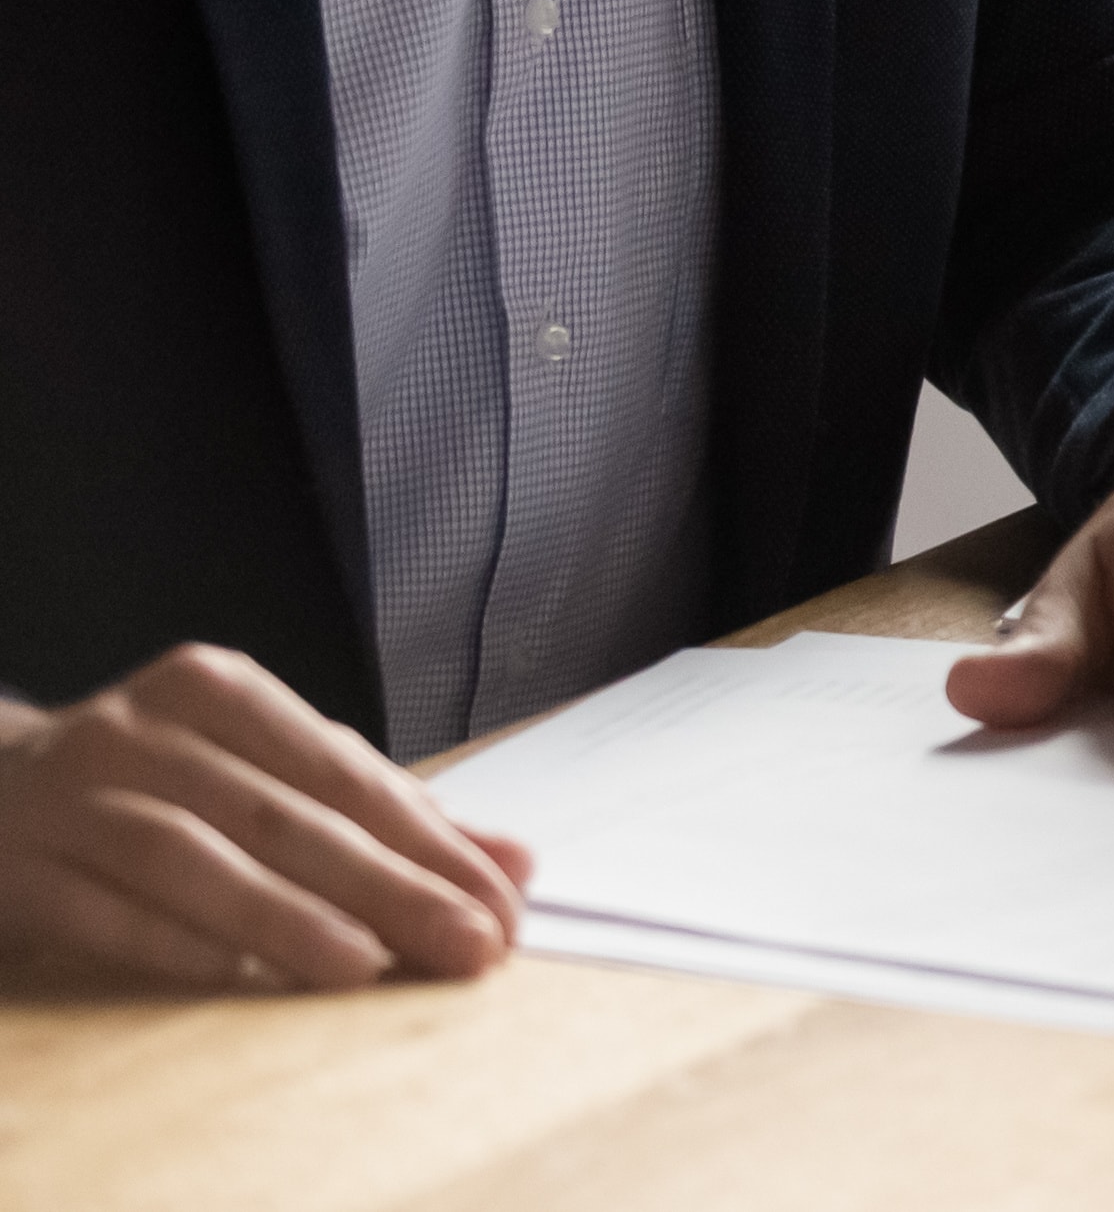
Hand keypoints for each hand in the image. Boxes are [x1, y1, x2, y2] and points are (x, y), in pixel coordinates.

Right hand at [0, 644, 533, 990]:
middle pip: (285, 815)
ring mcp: (70, 798)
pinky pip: (101, 907)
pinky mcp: (14, 867)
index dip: (431, 841)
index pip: (346, 772)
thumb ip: (380, 816)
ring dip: (285, 914)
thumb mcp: (259, 775)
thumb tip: (511, 864)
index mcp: (217, 693)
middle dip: (390, 885)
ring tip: (367, 966)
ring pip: (194, 856)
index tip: (503, 902)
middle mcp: (143, 733)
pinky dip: (171, 939)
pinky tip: (233, 973)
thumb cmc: (150, 784)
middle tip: (469, 943)